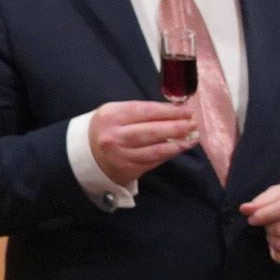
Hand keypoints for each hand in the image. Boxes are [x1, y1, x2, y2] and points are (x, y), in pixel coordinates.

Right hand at [87, 99, 203, 185]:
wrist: (86, 153)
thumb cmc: (107, 128)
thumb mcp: (116, 112)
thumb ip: (141, 111)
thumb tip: (174, 111)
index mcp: (112, 115)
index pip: (147, 111)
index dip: (170, 111)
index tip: (187, 110)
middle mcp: (115, 136)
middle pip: (153, 131)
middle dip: (177, 127)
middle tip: (193, 123)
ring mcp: (121, 155)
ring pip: (155, 149)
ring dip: (177, 143)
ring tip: (191, 137)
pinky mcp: (127, 169)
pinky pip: (152, 161)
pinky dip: (168, 154)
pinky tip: (178, 148)